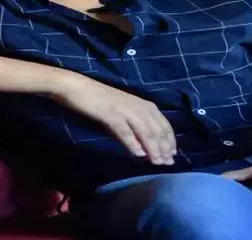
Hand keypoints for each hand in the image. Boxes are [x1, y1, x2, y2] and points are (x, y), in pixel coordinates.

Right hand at [51, 73, 176, 164]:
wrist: (78, 87)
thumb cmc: (100, 101)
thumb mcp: (122, 113)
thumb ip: (134, 128)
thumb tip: (144, 149)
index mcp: (143, 104)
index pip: (163, 124)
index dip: (170, 141)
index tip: (173, 156)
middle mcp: (138, 105)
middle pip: (157, 129)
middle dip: (164, 148)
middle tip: (167, 164)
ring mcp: (125, 109)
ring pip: (145, 131)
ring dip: (153, 148)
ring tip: (157, 162)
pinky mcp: (111, 114)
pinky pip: (125, 131)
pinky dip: (133, 143)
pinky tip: (138, 155)